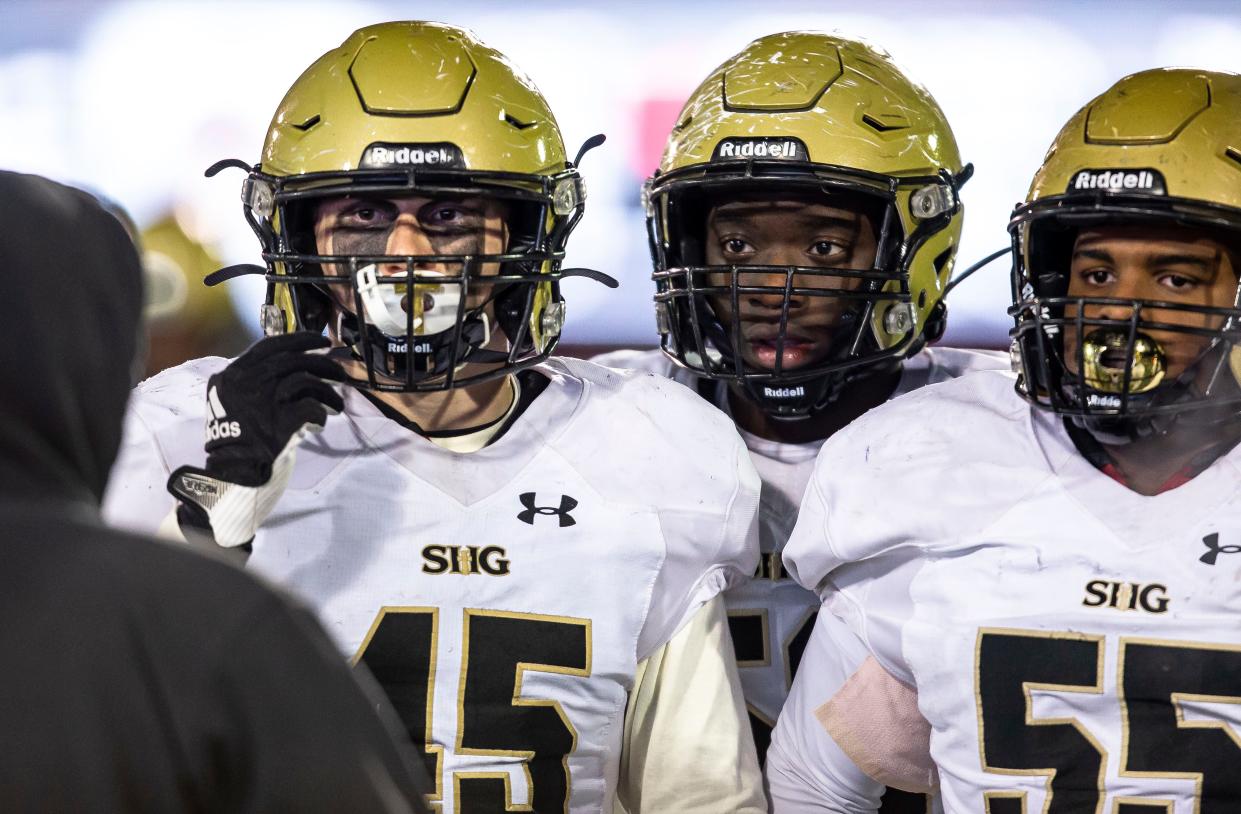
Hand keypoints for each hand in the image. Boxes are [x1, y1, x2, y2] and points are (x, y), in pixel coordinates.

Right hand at [167, 332, 345, 546]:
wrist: (232, 475)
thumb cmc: (237, 440)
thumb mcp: (233, 403)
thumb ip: (256, 384)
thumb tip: (295, 366)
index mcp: (233, 376)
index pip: (269, 346)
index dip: (299, 340)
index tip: (320, 341)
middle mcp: (246, 383)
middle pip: (292, 360)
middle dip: (322, 363)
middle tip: (339, 372)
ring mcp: (262, 402)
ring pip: (305, 380)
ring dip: (327, 391)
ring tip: (337, 403)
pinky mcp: (279, 423)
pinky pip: (311, 407)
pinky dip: (321, 412)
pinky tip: (322, 420)